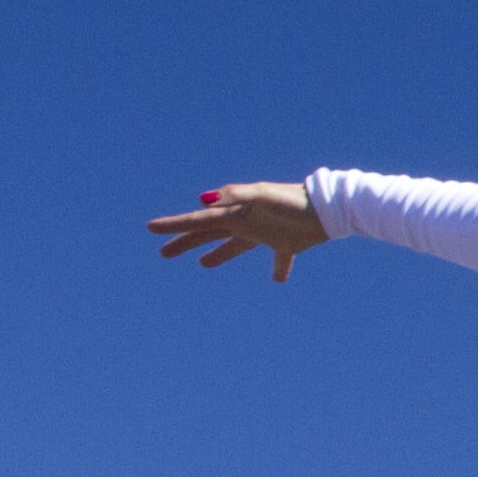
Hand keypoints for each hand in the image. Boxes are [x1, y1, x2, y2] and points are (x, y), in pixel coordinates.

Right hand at [149, 181, 327, 280]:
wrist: (327, 208)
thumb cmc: (292, 201)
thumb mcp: (262, 195)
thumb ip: (236, 196)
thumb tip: (205, 200)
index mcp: (235, 212)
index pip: (198, 220)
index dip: (174, 225)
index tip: (150, 228)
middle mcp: (246, 221)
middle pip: (210, 233)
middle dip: (186, 242)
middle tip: (162, 254)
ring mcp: (266, 232)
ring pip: (235, 245)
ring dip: (217, 253)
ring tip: (202, 264)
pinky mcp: (288, 242)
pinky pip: (279, 258)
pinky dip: (279, 268)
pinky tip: (277, 280)